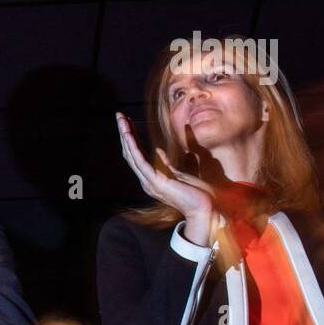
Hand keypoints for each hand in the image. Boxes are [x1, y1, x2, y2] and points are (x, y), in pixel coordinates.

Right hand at [116, 112, 216, 244]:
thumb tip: (159, 151)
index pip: (137, 153)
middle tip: (119, 115)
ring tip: (121, 120)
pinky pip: (140, 161)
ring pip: (132, 154)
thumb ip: (167, 163)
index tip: (128, 121)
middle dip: (124, 132)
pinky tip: (128, 134)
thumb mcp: (180, 173)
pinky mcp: (155, 181)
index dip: (132, 136)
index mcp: (151, 177)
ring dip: (126, 136)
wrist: (204, 208)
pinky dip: (133, 147)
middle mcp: (146, 179)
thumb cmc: (196, 193)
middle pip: (130, 152)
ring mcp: (149, 181)